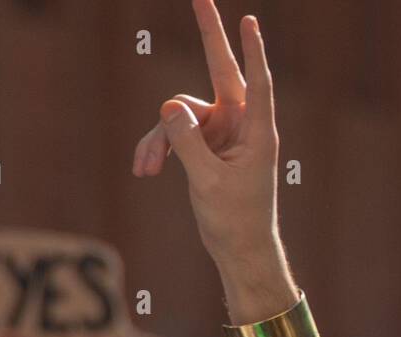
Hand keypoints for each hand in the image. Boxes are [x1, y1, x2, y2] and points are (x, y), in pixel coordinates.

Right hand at [132, 0, 295, 321]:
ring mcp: (222, 134)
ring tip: (144, 169)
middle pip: (219, 72)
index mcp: (256, 132)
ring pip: (181, 115)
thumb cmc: (235, 219)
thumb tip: (168, 106)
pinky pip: (176, 134)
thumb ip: (189, 143)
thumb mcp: (208, 181)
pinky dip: (160, 149)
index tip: (249, 21)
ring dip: (159, 140)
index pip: (255, 81)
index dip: (251, 51)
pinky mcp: (206, 146)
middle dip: (207, 36)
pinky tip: (145, 171)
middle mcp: (240, 126)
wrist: (238, 249)